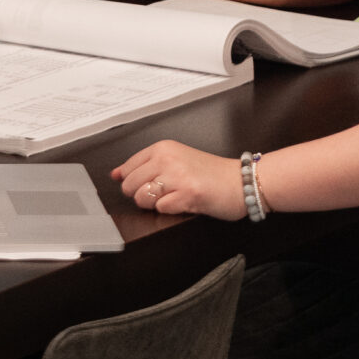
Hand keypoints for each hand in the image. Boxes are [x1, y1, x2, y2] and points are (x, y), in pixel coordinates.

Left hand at [111, 140, 241, 219]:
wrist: (242, 181)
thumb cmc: (212, 174)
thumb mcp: (176, 160)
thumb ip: (145, 166)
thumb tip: (115, 174)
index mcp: (163, 148)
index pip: (127, 168)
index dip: (132, 183)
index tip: (145, 186)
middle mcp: (167, 158)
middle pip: (129, 185)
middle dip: (143, 196)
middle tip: (165, 193)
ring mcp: (177, 176)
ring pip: (142, 198)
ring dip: (156, 204)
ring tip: (174, 197)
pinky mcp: (187, 194)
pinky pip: (161, 209)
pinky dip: (171, 210)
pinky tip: (185, 202)